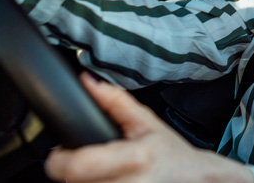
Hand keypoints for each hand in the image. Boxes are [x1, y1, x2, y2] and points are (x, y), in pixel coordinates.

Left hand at [45, 74, 253, 182]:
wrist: (194, 180)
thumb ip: (115, 101)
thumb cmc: (171, 154)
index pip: (77, 166)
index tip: (59, 153)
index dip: (59, 160)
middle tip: (86, 161)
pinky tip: (108, 180)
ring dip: (84, 182)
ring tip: (99, 172)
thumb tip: (88, 81)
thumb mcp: (146, 122)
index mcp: (133, 159)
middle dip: (72, 170)